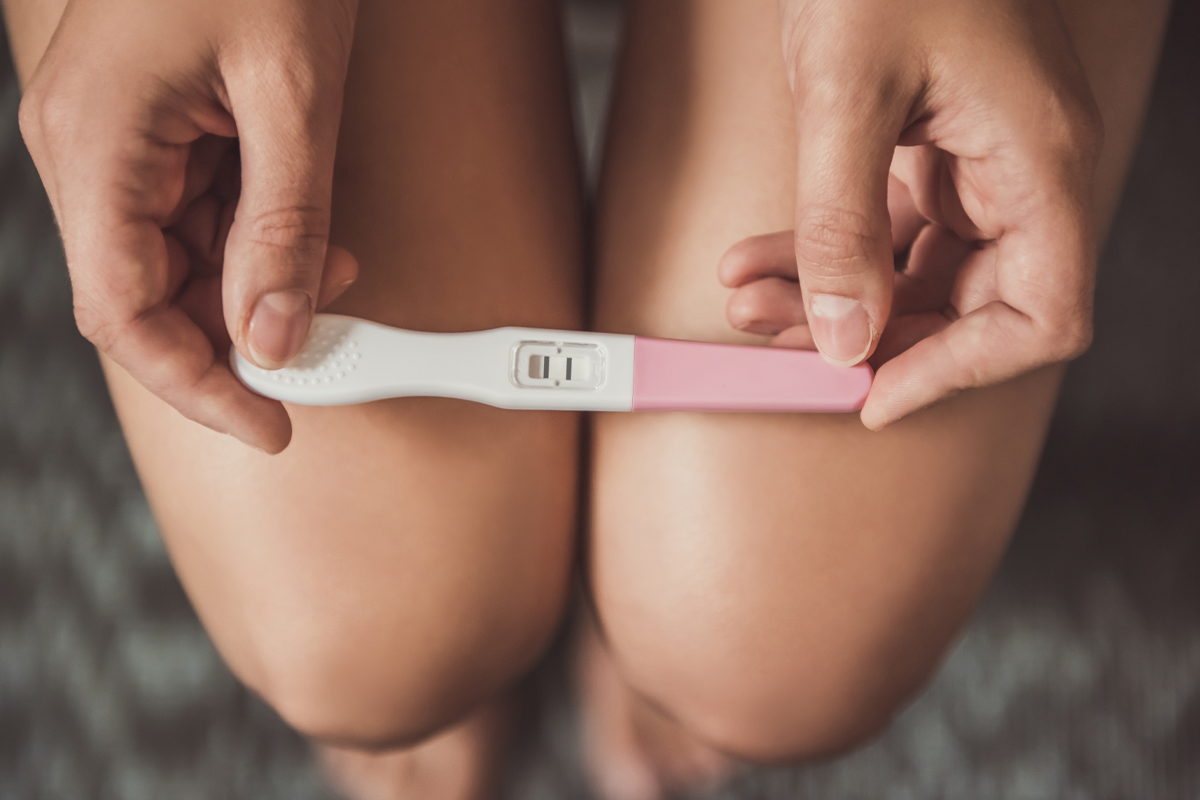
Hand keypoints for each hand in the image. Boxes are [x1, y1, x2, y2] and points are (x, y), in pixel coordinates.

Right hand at [19, 0, 360, 452]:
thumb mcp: (295, 95)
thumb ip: (285, 223)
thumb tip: (275, 332)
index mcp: (94, 143)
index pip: (124, 312)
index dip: (196, 384)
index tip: (268, 424)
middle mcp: (88, 147)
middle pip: (147, 293)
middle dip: (235, 335)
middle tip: (318, 356)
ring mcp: (118, 137)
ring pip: (177, 259)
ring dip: (257, 285)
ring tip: (334, 277)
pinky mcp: (157, 126)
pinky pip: (196, 213)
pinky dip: (257, 239)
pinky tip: (313, 237)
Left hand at [722, 0, 1101, 428]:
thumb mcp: (845, 93)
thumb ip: (843, 225)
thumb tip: (843, 335)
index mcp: (1037, 158)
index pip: (1042, 314)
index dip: (963, 370)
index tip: (875, 393)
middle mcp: (1020, 167)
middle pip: (967, 302)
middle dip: (864, 330)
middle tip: (775, 342)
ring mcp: (977, 158)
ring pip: (913, 268)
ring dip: (827, 294)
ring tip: (744, 299)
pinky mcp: (931, 146)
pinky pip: (884, 225)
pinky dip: (822, 248)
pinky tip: (757, 259)